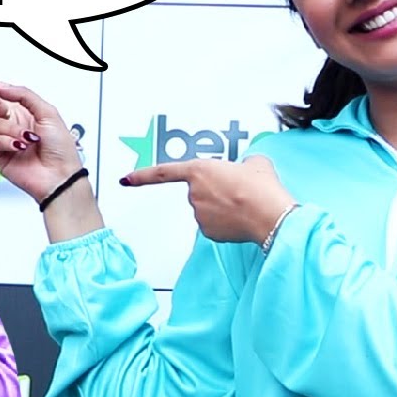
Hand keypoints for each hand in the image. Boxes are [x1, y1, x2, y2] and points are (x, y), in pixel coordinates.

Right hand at [0, 79, 82, 201]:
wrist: (60, 175)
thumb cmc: (60, 148)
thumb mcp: (48, 112)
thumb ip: (24, 95)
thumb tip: (3, 87)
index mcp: (25, 112)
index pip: (4, 96)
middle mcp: (13, 125)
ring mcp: (5, 140)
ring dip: (11, 129)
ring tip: (27, 138)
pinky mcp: (0, 155)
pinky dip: (6, 142)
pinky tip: (19, 147)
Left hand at [121, 155, 297, 244]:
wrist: (270, 215)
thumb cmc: (261, 188)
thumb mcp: (254, 163)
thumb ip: (241, 164)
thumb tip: (246, 169)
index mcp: (199, 169)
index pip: (162, 173)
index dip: (142, 175)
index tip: (126, 179)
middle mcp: (194, 193)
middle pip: (199, 190)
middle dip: (215, 190)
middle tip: (238, 190)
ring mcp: (199, 214)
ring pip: (207, 208)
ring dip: (222, 206)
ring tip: (245, 204)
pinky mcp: (207, 232)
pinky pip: (213, 224)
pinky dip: (225, 222)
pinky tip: (241, 218)